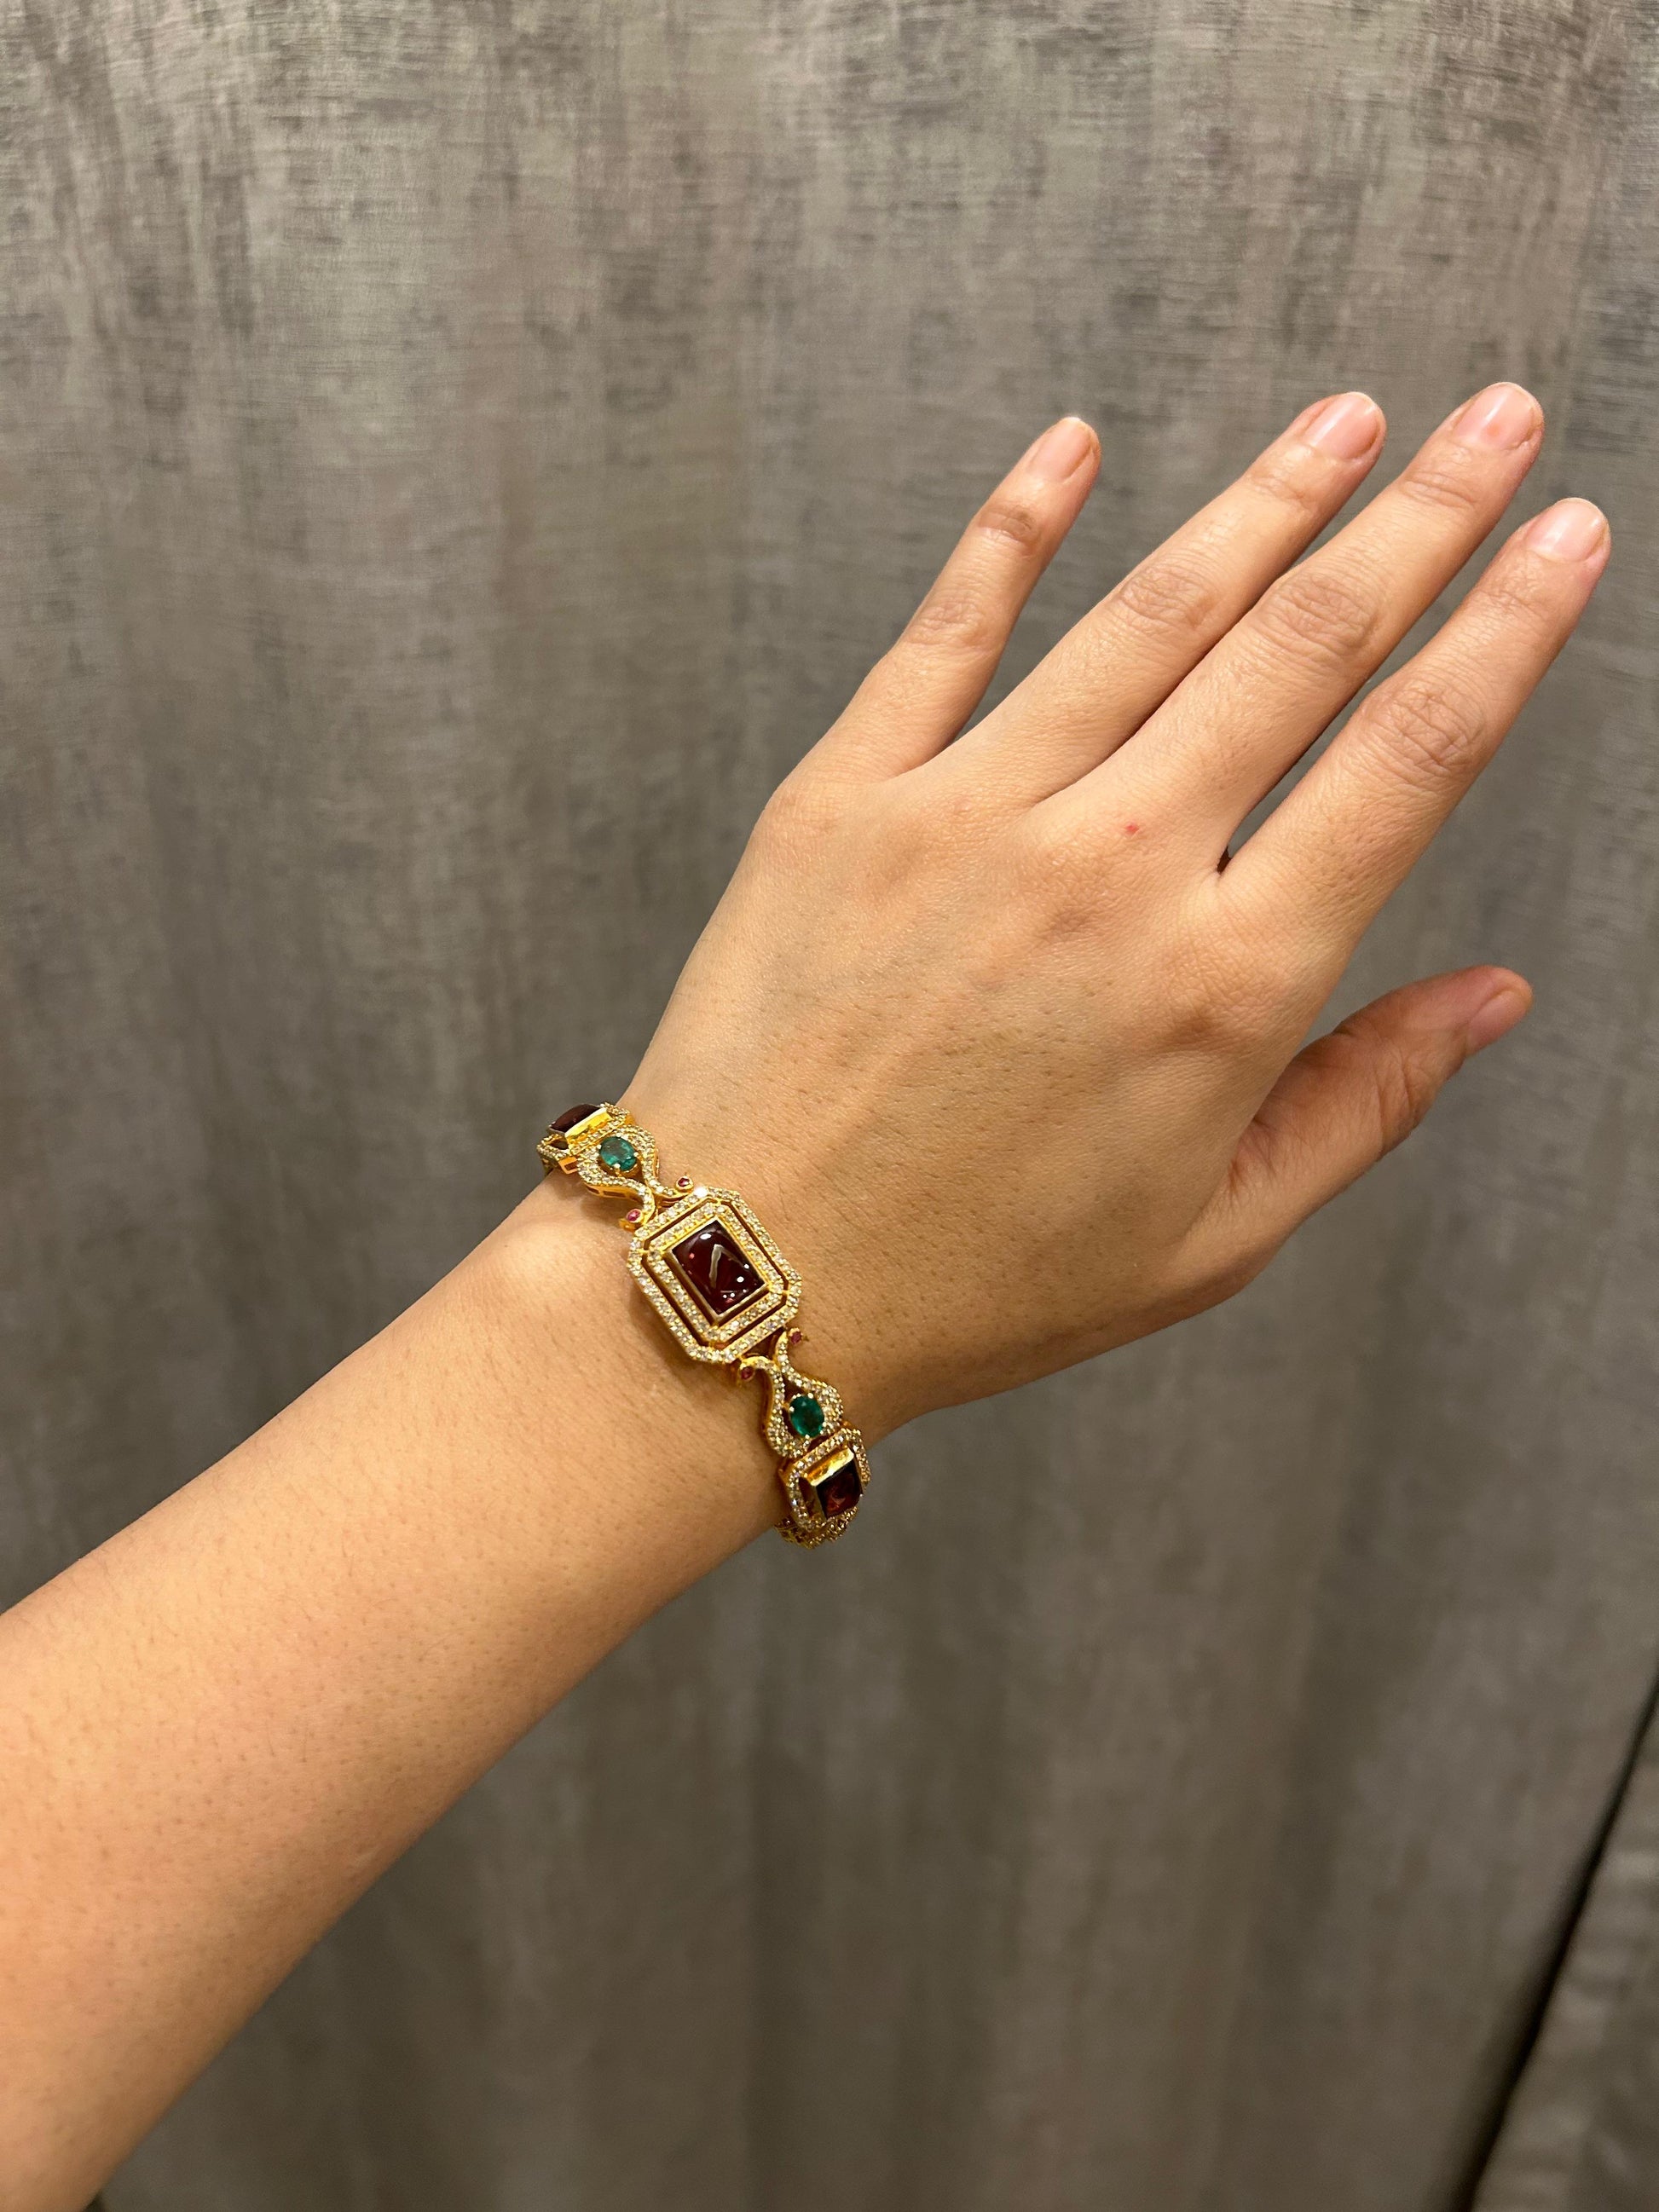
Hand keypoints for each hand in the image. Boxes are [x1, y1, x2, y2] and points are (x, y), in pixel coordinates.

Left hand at [626, 386, 1605, 1436]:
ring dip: (1264, 499)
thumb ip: (1363, 1102)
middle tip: (1494, 418)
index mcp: (1224, 987)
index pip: (1405, 761)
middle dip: (1419, 517)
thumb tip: (1495, 995)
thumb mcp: (1212, 1238)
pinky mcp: (844, 794)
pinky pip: (947, 627)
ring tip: (1346, 419)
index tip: (1569, 539)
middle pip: (1300, 649)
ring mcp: (969, 815)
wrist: (744, 1279)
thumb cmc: (981, 1280)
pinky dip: (1015, 525)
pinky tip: (1075, 444)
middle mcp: (1111, 870)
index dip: (1505, 631)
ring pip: (1150, 613)